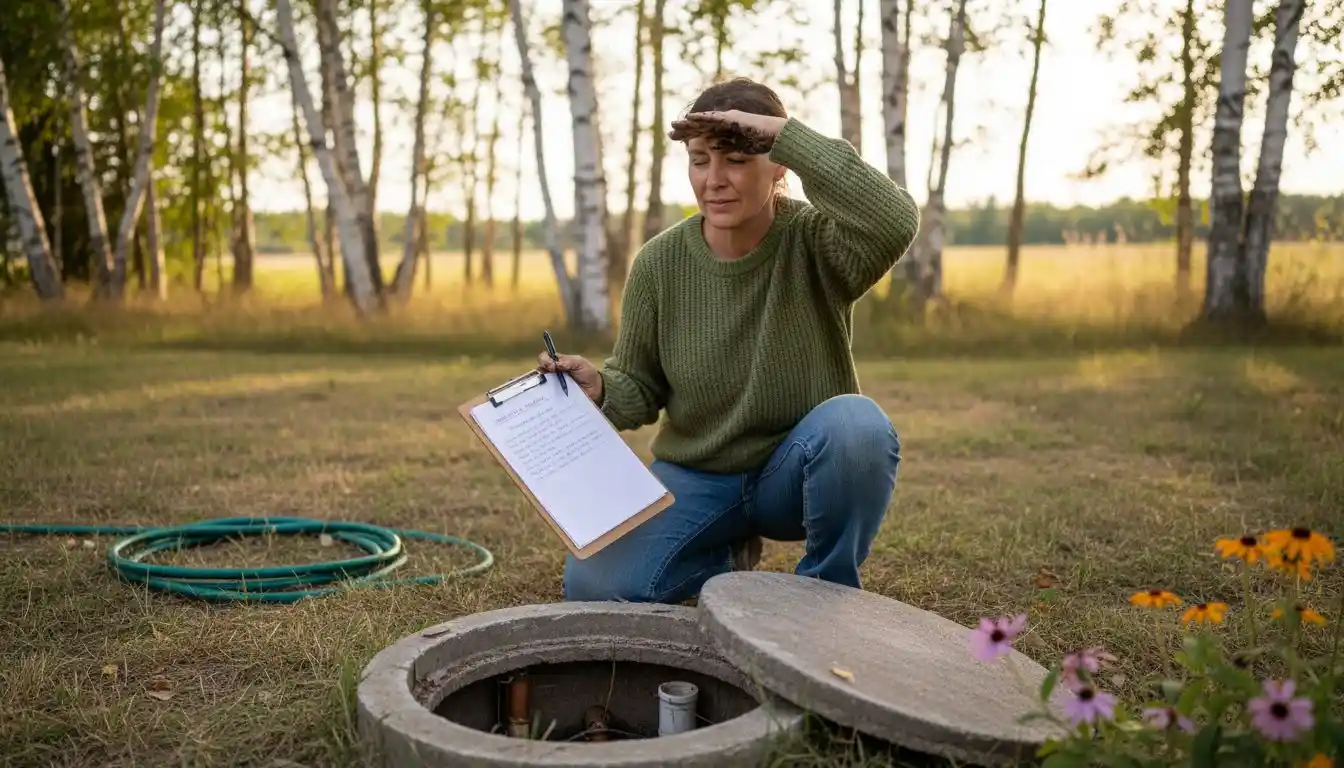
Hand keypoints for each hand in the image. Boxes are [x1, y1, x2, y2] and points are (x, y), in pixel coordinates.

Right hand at [536, 351, 603, 404]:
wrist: (597, 390)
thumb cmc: (588, 373)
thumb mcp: (579, 363)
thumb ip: (567, 361)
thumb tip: (554, 364)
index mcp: (557, 362)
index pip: (544, 358)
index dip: (544, 360)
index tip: (551, 366)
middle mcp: (553, 374)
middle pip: (539, 371)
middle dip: (540, 372)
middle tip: (548, 376)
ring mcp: (554, 386)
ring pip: (541, 384)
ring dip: (542, 385)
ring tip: (548, 387)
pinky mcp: (556, 397)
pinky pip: (548, 397)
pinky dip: (546, 397)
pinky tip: (548, 398)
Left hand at [669, 110, 787, 153]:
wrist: (781, 137)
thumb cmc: (767, 146)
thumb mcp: (744, 154)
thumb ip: (733, 154)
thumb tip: (721, 159)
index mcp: (727, 133)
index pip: (704, 135)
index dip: (690, 137)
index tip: (677, 142)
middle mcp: (727, 124)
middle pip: (701, 126)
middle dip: (685, 129)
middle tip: (670, 131)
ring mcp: (730, 119)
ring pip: (705, 120)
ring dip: (689, 123)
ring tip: (675, 125)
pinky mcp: (735, 117)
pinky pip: (715, 118)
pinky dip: (702, 118)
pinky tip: (690, 119)